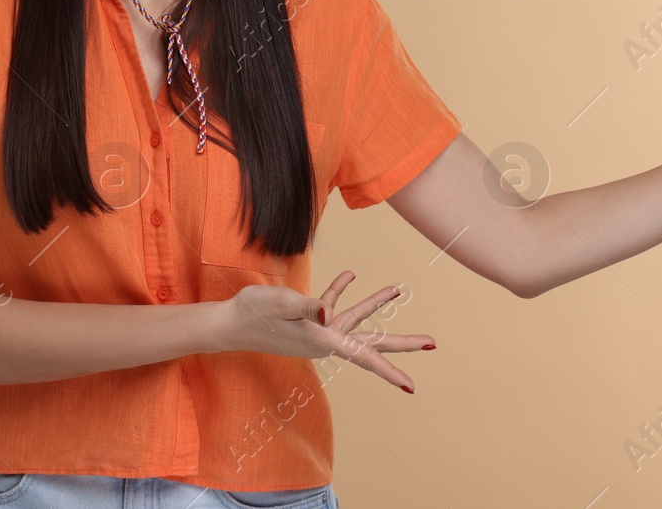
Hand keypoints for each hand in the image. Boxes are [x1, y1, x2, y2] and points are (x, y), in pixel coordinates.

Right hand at [214, 271, 433, 392]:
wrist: (229, 323)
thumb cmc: (253, 314)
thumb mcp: (280, 305)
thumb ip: (307, 306)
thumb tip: (328, 312)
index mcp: (323, 341)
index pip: (365, 357)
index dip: (390, 371)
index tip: (412, 387)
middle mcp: (326, 339)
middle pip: (372, 342)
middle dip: (401, 343)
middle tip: (432, 343)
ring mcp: (318, 330)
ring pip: (355, 318)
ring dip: (375, 303)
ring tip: (397, 290)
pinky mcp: (308, 320)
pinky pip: (331, 305)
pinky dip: (340, 290)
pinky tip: (350, 275)